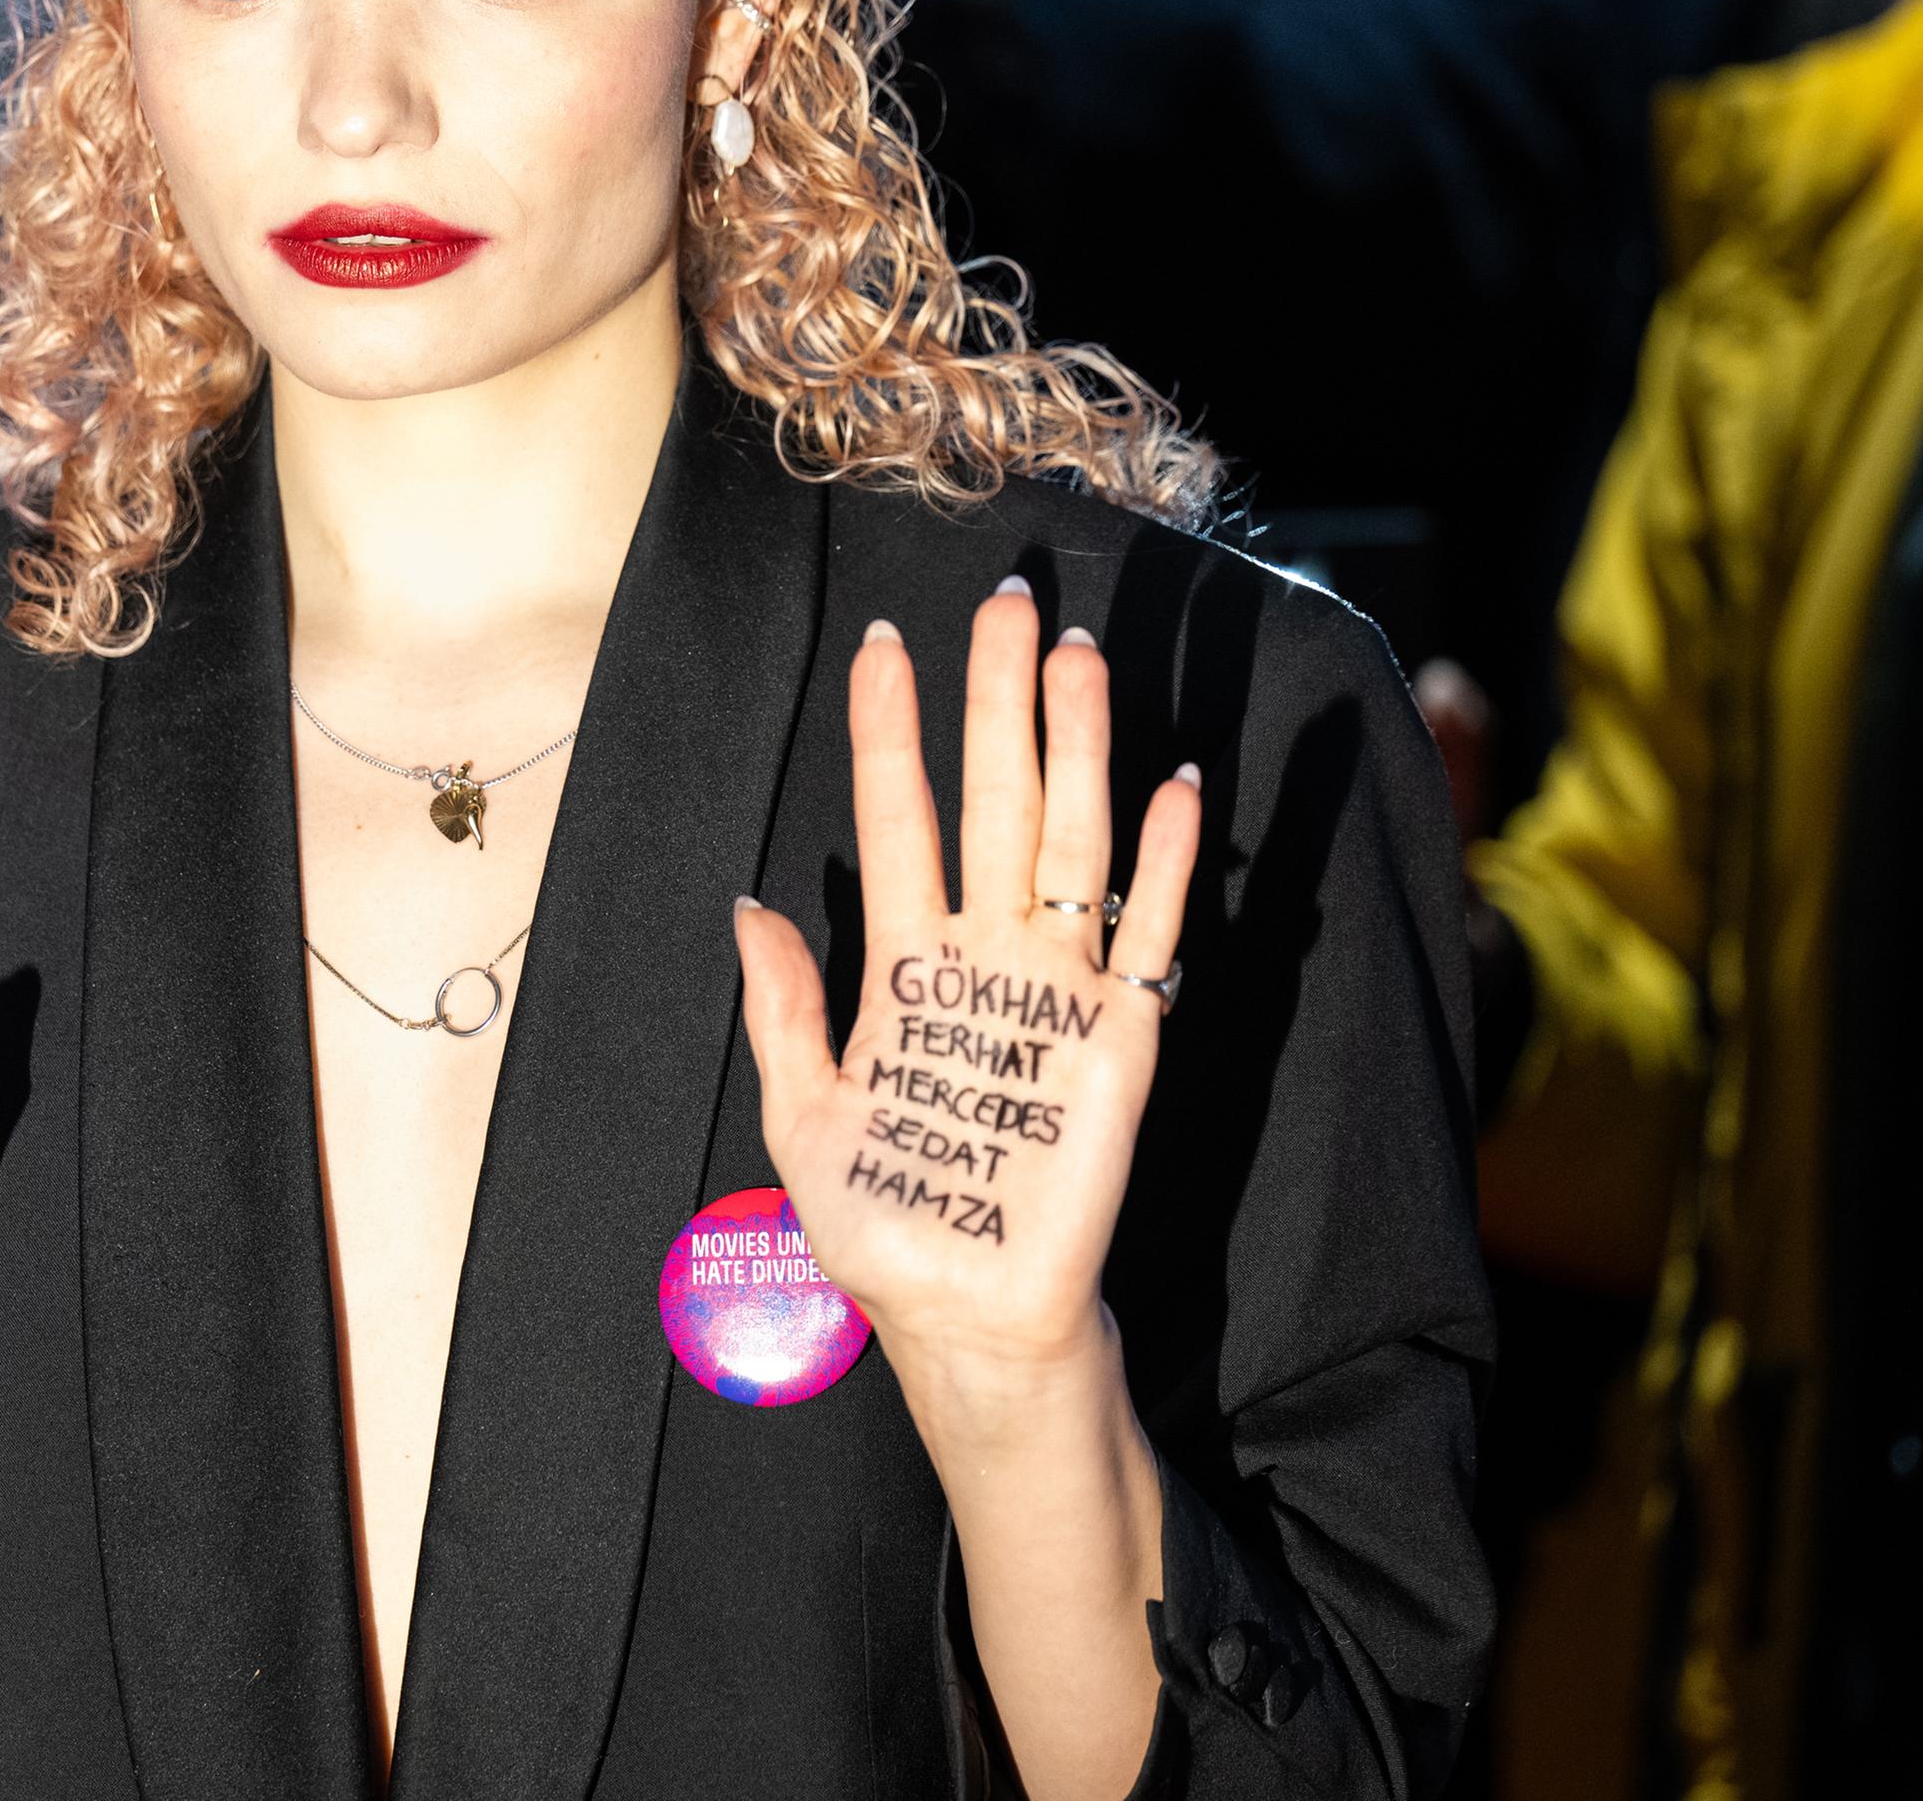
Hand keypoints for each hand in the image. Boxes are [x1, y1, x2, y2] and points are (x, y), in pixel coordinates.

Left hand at [735, 586, 1200, 1390]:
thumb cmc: (885, 1229)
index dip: (889, 732)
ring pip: (1069, 839)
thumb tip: (749, 899)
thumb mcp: (802, 1119)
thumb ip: (782, 1010)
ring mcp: (1058, 990)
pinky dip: (1165, 864)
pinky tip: (1173, 786)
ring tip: (1078, 657)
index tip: (882, 643)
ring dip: (1077, 749)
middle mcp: (985, 956)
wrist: (968, 1321)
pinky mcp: (1122, 1040)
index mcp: (903, 965)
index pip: (898, 817)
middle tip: (1003, 600)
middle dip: (995, 701)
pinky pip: (1149, 934)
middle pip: (993, 799)